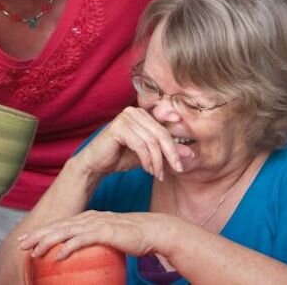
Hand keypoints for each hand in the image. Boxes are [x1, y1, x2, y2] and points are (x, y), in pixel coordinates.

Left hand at [18, 210, 174, 260]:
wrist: (154, 231)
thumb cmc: (134, 237)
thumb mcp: (110, 237)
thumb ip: (96, 241)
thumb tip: (85, 254)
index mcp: (89, 218)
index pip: (61, 224)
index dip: (43, 231)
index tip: (28, 239)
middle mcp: (89, 218)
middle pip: (58, 226)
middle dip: (38, 235)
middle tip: (21, 243)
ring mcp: (96, 224)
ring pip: (65, 232)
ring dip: (48, 241)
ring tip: (34, 250)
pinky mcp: (105, 232)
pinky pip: (82, 240)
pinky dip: (68, 247)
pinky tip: (58, 255)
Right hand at [73, 107, 192, 180]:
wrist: (95, 164)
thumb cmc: (119, 157)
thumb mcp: (148, 155)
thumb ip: (166, 151)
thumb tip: (190, 153)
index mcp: (142, 114)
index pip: (165, 129)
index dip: (176, 146)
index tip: (182, 163)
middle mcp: (134, 111)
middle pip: (161, 134)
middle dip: (171, 154)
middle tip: (177, 170)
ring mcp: (125, 117)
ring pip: (152, 141)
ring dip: (158, 161)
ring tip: (158, 174)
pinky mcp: (118, 127)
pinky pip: (141, 145)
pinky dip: (147, 160)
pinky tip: (147, 170)